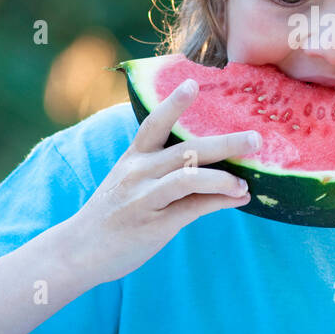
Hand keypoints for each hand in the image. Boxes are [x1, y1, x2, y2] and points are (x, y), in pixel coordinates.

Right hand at [64, 80, 258, 285]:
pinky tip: (240, 198)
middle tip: (257, 138)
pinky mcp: (155, 224)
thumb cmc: (111, 213)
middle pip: (187, 149)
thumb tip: (207, 164)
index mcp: (133, 157)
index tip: (193, 82)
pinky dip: (221, 201)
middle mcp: (139, 172)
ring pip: (191, 177)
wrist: (77, 251)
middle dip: (225, 142)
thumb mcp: (127, 181)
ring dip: (225, 177)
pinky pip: (194, 208)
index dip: (174, 103)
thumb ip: (161, 170)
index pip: (154, 123)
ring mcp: (146, 197)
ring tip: (246, 182)